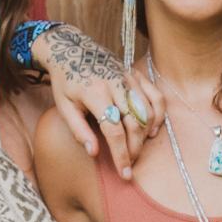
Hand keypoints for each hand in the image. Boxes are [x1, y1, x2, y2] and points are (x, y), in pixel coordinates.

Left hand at [36, 25, 163, 178]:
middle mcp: (115, 84)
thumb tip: (94, 153)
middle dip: (134, 149)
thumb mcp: (63, 107)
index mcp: (95, 93)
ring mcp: (128, 77)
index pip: (114, 131)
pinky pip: (155, 95)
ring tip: (137, 150)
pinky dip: (158, 114)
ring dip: (145, 135)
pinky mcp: (136, 74)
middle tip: (129, 165)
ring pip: (147, 111)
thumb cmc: (65, 81)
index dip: (121, 155)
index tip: (124, 173)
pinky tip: (151, 130)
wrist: (71, 48)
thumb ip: (78, 130)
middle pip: (134, 124)